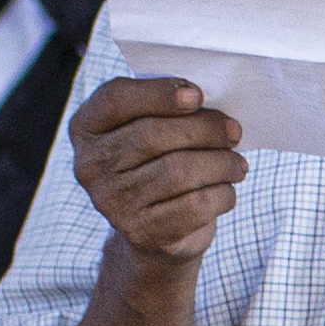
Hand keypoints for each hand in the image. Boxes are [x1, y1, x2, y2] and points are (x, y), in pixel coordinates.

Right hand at [69, 74, 249, 264]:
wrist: (156, 232)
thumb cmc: (160, 163)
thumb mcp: (152, 129)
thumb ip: (167, 108)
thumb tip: (206, 99)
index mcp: (86, 128)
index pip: (115, 99)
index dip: (158, 93)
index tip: (198, 94)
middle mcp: (89, 166)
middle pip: (152, 135)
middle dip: (204, 130)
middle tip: (235, 131)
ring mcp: (111, 202)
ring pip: (178, 171)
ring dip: (221, 163)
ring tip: (237, 164)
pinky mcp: (140, 232)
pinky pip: (193, 206)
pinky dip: (222, 194)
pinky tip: (228, 189)